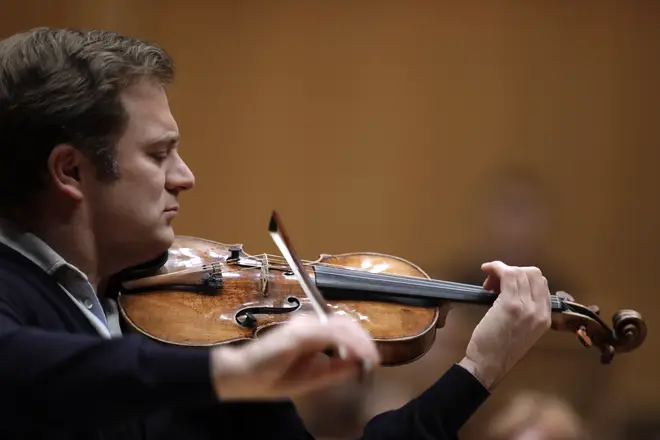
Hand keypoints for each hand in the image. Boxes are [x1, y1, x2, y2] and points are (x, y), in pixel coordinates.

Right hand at [209, 314, 379, 400]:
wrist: (242, 375)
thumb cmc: (272, 376)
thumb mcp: (312, 376)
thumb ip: (334, 369)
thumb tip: (358, 362)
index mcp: (311, 331)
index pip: (343, 327)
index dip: (361, 340)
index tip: (373, 358)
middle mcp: (309, 323)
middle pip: (346, 323)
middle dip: (365, 341)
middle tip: (375, 359)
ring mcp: (304, 325)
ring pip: (341, 326)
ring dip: (360, 342)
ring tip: (370, 358)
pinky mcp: (299, 333)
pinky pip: (330, 334)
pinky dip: (347, 344)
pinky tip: (356, 355)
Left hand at [458, 261, 550, 389]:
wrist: (489, 365)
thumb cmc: (501, 350)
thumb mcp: (523, 330)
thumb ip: (526, 310)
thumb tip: (514, 288)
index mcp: (546, 318)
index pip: (542, 283)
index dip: (523, 277)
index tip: (505, 284)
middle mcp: (540, 311)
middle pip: (533, 274)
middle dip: (513, 271)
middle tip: (495, 284)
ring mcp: (527, 307)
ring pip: (519, 272)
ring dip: (501, 271)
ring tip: (488, 285)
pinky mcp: (510, 305)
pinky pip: (507, 275)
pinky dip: (496, 268)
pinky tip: (486, 271)